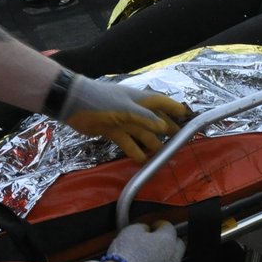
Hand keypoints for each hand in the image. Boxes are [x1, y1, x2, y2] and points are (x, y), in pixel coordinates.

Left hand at [59, 74, 189, 161]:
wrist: (74, 103)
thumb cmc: (101, 101)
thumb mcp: (125, 109)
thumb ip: (145, 118)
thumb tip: (163, 127)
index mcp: (140, 99)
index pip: (163, 103)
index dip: (175, 110)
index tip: (188, 119)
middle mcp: (135, 109)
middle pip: (155, 120)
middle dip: (167, 131)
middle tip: (179, 144)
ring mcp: (124, 120)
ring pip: (143, 133)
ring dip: (151, 144)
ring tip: (161, 158)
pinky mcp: (113, 131)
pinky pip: (128, 142)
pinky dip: (134, 151)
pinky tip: (141, 161)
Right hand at [105, 222, 184, 261]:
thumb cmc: (125, 257)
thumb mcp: (129, 232)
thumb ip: (142, 227)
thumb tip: (145, 230)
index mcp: (166, 240)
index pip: (168, 227)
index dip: (159, 225)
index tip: (154, 227)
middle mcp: (173, 258)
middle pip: (179, 245)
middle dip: (170, 242)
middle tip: (158, 242)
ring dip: (169, 261)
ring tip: (156, 261)